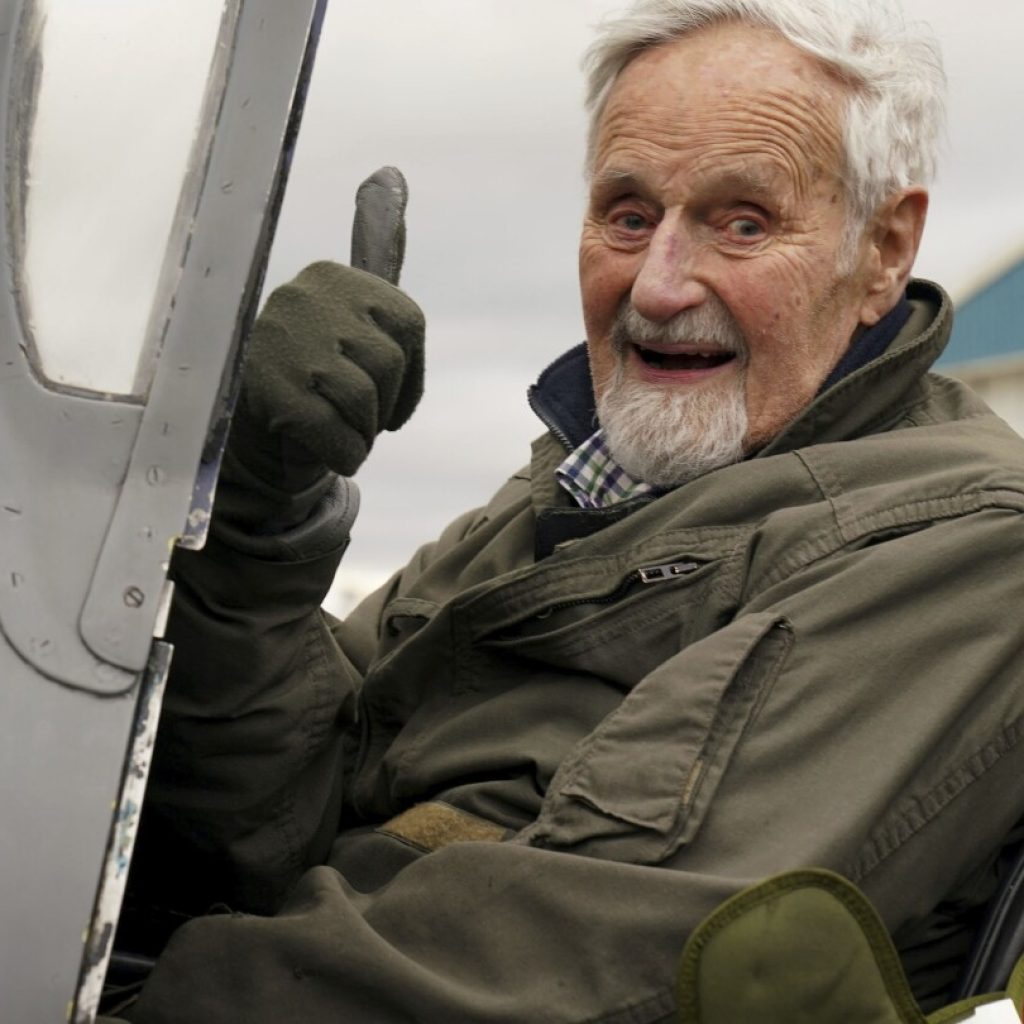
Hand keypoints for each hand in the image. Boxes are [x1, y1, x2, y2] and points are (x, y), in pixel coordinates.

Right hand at [229, 168, 423, 490]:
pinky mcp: (274, 394)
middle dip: (381, 404)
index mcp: (334, 277)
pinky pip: (342, 437)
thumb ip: (376, 248)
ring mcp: (287, 344)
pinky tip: (324, 445)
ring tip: (335, 427)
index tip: (387, 392)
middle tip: (352, 411)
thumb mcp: (351, 311)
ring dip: (361, 432)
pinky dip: (344, 454)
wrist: (247, 427)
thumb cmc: (313, 369)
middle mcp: (307, 299)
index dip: (408, 374)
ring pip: (366, 402)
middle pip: (389, 364)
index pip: (409, 326)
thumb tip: (391, 173)